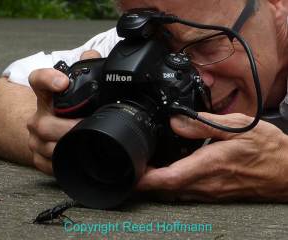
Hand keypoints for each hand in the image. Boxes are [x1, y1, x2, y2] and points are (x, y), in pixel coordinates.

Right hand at [27, 50, 100, 174]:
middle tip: (89, 126)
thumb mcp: (76, 90)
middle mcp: (38, 117)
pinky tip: (77, 158)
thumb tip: (92, 55)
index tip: (62, 81)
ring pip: (47, 146)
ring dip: (69, 146)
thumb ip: (86, 67)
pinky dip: (63, 163)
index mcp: (47, 96)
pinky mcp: (38, 157)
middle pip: (45, 123)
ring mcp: (36, 139)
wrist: (52, 130)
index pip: (38, 81)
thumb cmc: (67, 109)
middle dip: (69, 127)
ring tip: (89, 143)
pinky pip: (47, 164)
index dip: (48, 79)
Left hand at [137, 113, 287, 201]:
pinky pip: (186, 192)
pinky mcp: (215, 193)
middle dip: (146, 180)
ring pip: (174, 192)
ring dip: (157, 182)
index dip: (146, 179)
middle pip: (166, 188)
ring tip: (147, 167)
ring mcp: (210, 191)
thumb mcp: (238, 126)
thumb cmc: (267, 148)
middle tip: (134, 165)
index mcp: (210, 165)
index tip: (131, 173)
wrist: (286, 171)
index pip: (169, 178)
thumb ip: (203, 124)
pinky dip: (172, 184)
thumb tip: (176, 121)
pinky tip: (170, 171)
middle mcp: (207, 183)